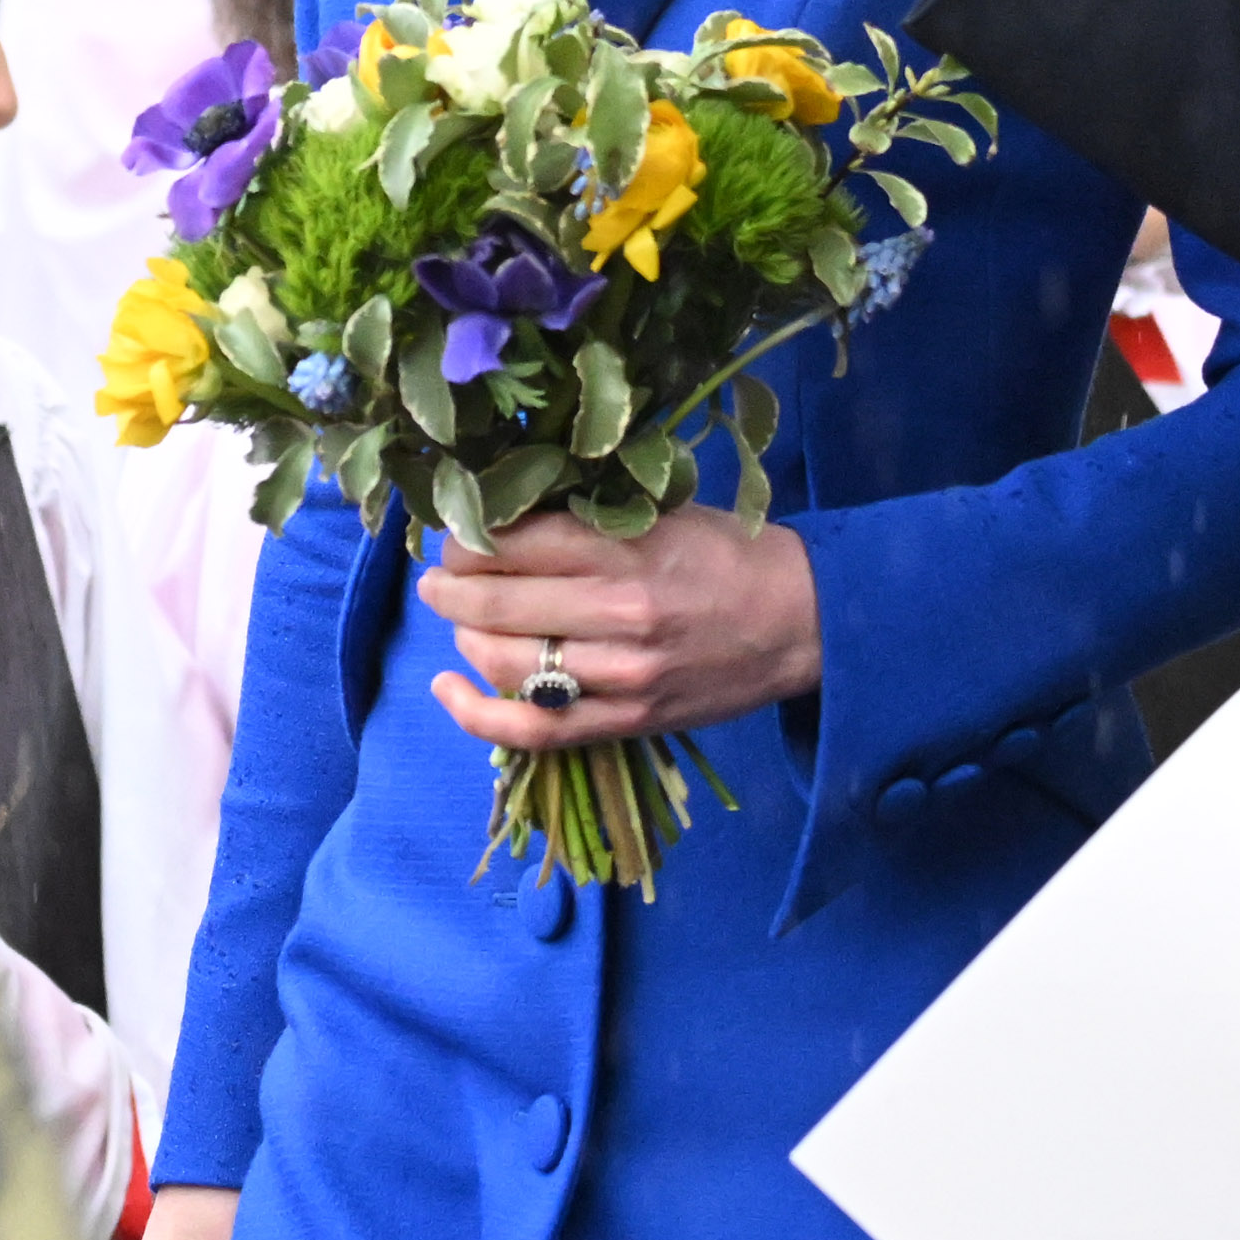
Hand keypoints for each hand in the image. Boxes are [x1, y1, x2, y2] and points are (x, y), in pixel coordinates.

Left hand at [418, 502, 821, 752]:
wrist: (802, 623)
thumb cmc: (731, 555)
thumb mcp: (666, 511)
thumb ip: (593, 515)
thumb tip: (508, 509)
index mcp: (630, 549)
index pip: (517, 540)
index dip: (469, 537)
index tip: (457, 533)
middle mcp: (620, 613)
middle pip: (498, 601)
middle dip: (450, 585)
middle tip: (437, 575)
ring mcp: (622, 675)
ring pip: (505, 662)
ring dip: (463, 637)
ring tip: (458, 619)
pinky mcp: (627, 720)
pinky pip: (533, 730)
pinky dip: (476, 714)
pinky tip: (447, 689)